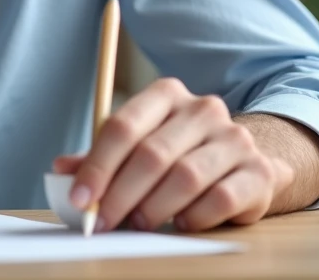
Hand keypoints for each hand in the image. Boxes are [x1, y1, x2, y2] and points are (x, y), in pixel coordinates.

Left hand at [54, 77, 294, 232]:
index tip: (79, 198)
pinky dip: (194, 217)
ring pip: (185, 177)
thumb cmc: (179, 156)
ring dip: (154, 208)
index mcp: (167, 94)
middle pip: (152, 154)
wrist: (243, 165)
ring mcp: (235, 138)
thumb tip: (61, 170)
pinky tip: (181, 223)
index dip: (97, 166)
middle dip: (120, 194)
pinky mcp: (257, 171)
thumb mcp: (139, 148)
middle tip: (102, 222)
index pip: (123, 126)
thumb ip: (101, 158)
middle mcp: (203, 109)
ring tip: (140, 224)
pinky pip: (219, 199)